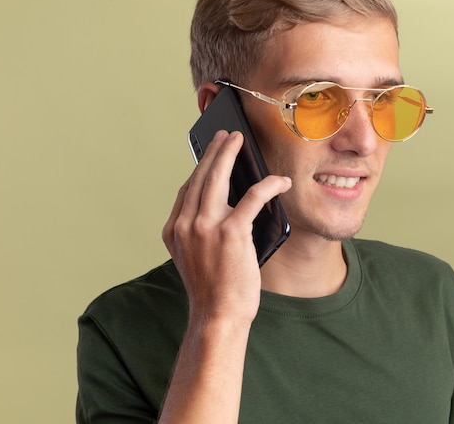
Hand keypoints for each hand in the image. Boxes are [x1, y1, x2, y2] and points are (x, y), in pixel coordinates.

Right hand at [162, 130, 291, 325]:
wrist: (218, 317)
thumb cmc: (214, 290)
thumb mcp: (197, 257)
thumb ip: (202, 231)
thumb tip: (227, 205)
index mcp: (173, 230)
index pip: (187, 190)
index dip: (200, 169)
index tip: (209, 155)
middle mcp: (185, 224)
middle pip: (200, 176)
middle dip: (213, 151)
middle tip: (224, 136)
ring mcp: (205, 226)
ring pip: (218, 177)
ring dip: (229, 154)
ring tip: (238, 141)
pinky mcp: (231, 232)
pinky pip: (254, 197)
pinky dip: (269, 185)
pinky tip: (279, 181)